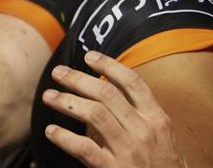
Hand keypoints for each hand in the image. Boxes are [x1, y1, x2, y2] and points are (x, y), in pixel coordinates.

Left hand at [42, 52, 185, 167]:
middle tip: (59, 72)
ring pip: (94, 115)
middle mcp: (143, 129)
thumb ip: (141, 114)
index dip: (109, 65)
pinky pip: (85, 149)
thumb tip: (109, 90)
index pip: (132, 82)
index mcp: (157, 118)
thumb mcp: (161, 135)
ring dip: (67, 102)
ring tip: (49, 96)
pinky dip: (65, 138)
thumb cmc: (163, 165)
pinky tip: (51, 131)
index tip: (89, 56)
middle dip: (79, 79)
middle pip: (107, 94)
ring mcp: (128, 150)